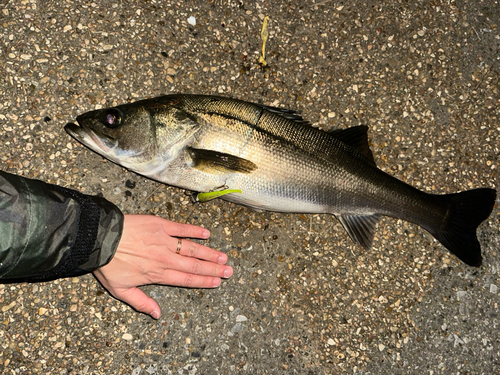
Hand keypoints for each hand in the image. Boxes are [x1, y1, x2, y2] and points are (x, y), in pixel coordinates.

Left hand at [93, 214, 232, 318]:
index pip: (186, 279)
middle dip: (214, 269)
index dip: (204, 281)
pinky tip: (207, 234)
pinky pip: (181, 228)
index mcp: (157, 274)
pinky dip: (195, 231)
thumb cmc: (108, 265)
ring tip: (223, 257)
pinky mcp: (160, 225)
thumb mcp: (121, 290)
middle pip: (194, 265)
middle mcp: (165, 258)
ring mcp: (164, 240)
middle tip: (229, 271)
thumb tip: (158, 315)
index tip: (217, 283)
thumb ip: (142, 303)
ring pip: (192, 248)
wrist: (99, 239)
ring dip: (209, 253)